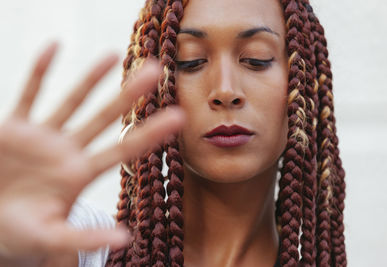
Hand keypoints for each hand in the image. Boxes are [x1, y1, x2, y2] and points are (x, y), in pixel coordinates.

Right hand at [0, 42, 184, 262]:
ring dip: (91, 79)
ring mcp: (42, 137)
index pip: (124, 150)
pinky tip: (54, 47)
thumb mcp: (52, 238)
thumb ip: (85, 238)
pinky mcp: (13, 128)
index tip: (179, 116)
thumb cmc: (20, 234)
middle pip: (105, 118)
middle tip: (157, 69)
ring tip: (114, 55)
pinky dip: (39, 71)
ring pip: (72, 101)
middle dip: (129, 95)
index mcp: (80, 175)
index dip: (150, 133)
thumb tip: (125, 240)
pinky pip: (29, 94)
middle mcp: (67, 151)